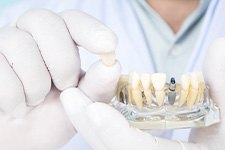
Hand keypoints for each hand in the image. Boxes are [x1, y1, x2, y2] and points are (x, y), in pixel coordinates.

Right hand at [0, 9, 120, 149]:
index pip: (75, 21)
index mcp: (61, 39)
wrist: (24, 133)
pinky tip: (18, 106)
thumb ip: (97, 85)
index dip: (91, 30)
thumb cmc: (55, 114)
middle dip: (62, 62)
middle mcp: (32, 33)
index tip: (108, 46)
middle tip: (64, 87)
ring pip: (20, 44)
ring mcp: (6, 43)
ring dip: (36, 85)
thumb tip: (112, 66)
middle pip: (46, 22)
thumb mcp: (82, 102)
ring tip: (36, 100)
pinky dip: (14, 97)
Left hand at [60, 38, 224, 149]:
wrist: (216, 148)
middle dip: (90, 126)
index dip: (118, 137)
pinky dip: (103, 124)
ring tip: (74, 97)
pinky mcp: (136, 148)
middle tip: (70, 96)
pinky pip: (116, 141)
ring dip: (90, 123)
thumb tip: (219, 47)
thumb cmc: (223, 140)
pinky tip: (94, 105)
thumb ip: (222, 87)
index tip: (95, 111)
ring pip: (110, 146)